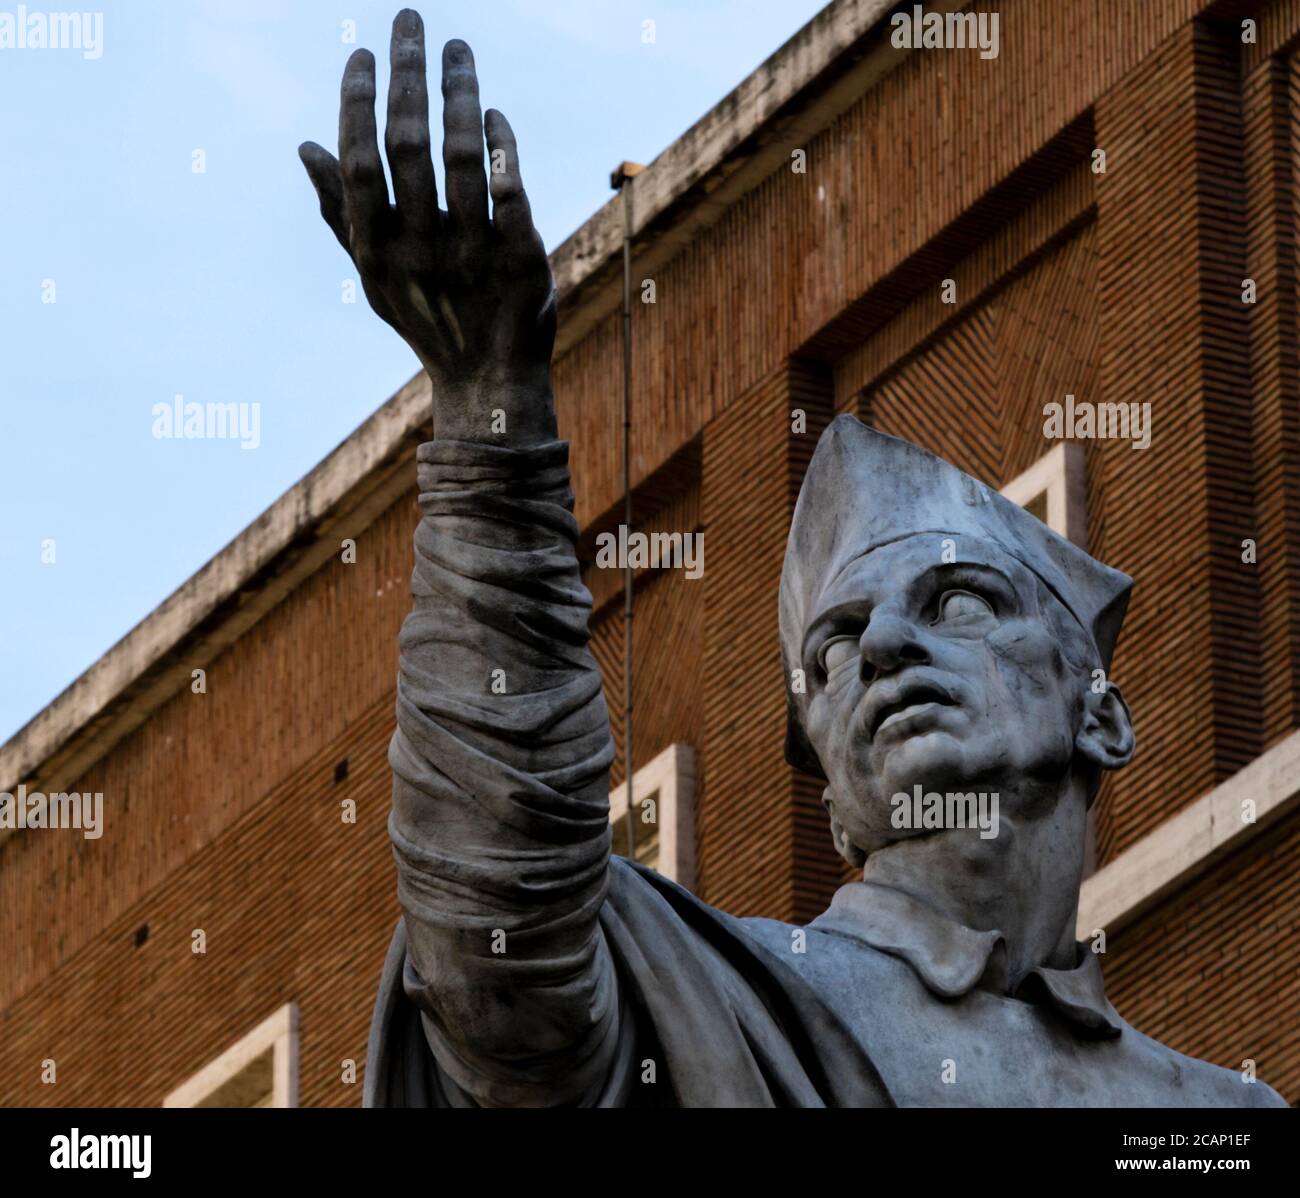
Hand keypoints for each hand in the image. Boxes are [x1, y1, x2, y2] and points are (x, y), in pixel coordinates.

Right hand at [299, 10, 556, 443]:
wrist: (487, 382)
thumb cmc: (425, 321)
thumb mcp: (373, 278)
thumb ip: (341, 215)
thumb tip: (304, 147)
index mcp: (378, 250)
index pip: (360, 161)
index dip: (358, 101)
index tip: (363, 52)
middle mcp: (420, 248)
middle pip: (408, 144)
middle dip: (406, 74)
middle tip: (410, 20)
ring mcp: (472, 253)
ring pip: (463, 155)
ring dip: (459, 92)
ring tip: (456, 50)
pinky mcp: (520, 259)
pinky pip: (510, 189)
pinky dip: (502, 146)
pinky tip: (494, 113)